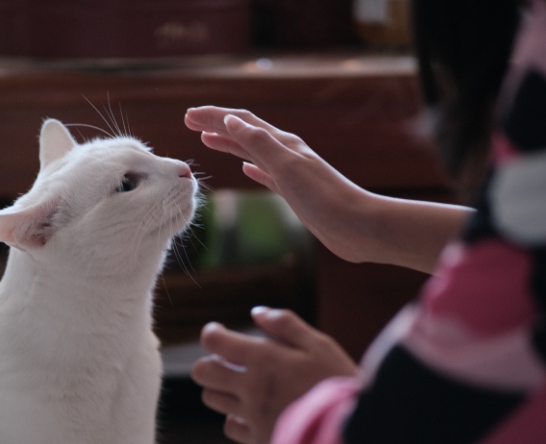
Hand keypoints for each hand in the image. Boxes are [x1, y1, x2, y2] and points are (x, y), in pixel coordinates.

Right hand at [185, 106, 370, 263]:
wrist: (357, 225)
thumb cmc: (324, 198)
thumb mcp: (287, 167)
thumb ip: (259, 143)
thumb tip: (232, 121)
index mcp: (283, 144)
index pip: (242, 122)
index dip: (214, 117)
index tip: (188, 116)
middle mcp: (286, 153)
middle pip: (245, 132)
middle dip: (217, 125)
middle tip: (190, 122)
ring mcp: (291, 172)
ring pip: (253, 151)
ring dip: (229, 142)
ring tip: (208, 140)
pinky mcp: (295, 191)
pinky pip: (267, 173)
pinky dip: (252, 166)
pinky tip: (247, 168)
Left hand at [190, 307, 357, 443]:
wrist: (354, 433)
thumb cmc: (339, 382)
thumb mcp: (320, 345)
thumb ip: (286, 325)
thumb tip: (257, 312)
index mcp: (264, 359)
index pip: (213, 342)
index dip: (212, 334)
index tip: (220, 333)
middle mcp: (250, 387)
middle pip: (202, 373)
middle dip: (210, 363)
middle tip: (229, 362)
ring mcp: (252, 415)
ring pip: (212, 398)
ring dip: (222, 388)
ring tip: (244, 385)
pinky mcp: (258, 439)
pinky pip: (230, 427)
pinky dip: (236, 418)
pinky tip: (253, 411)